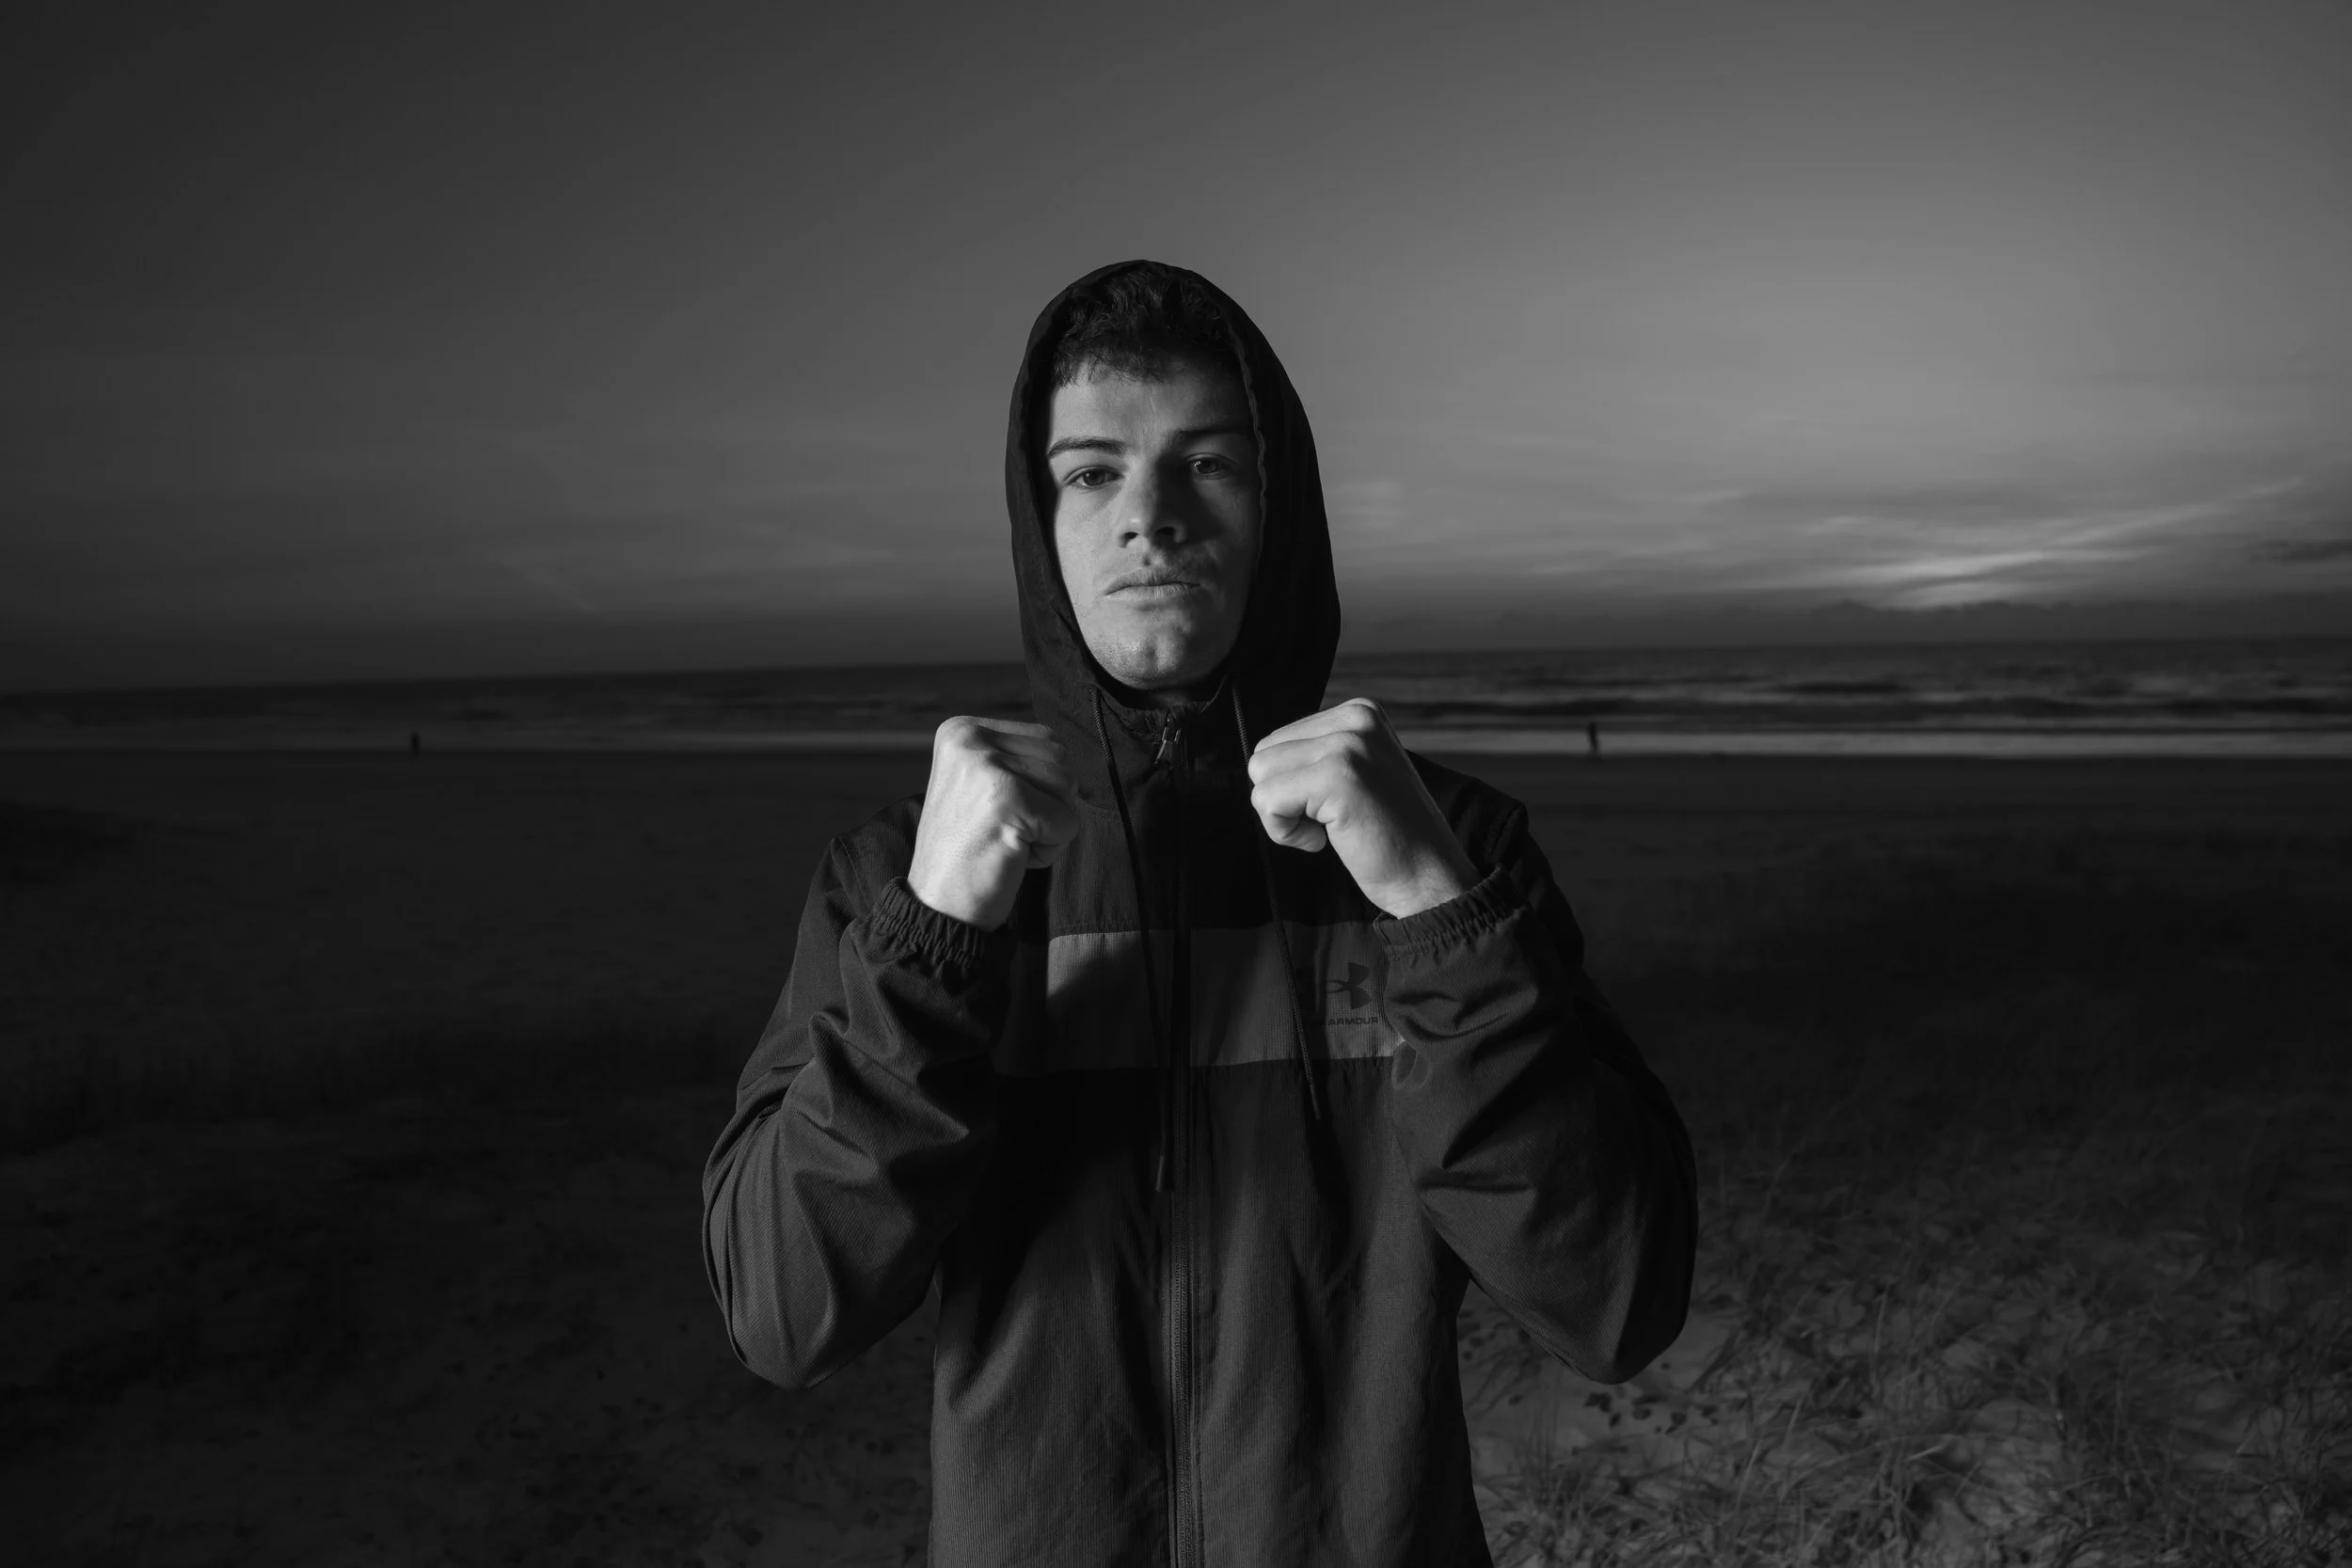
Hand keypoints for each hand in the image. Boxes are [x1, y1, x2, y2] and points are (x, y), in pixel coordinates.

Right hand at [908, 717, 1079, 930]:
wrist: (938, 906)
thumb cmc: (967, 852)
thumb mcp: (979, 785)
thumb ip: (1017, 761)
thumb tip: (1071, 757)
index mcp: (961, 730)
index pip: (1045, 739)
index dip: (1040, 786)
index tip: (996, 812)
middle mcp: (970, 739)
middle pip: (1061, 758)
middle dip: (1049, 804)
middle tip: (1004, 831)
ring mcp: (987, 767)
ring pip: (1068, 787)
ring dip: (1049, 827)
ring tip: (1006, 842)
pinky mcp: (1008, 800)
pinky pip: (1067, 822)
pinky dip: (1049, 850)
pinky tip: (1010, 856)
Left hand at [1245, 698, 1476, 918]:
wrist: (1430, 879)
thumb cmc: (1388, 837)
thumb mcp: (1356, 774)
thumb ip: (1316, 755)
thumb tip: (1259, 760)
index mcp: (1360, 713)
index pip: (1278, 740)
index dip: (1293, 785)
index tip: (1336, 805)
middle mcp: (1356, 719)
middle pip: (1264, 753)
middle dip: (1284, 797)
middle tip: (1330, 821)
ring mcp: (1348, 745)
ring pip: (1260, 776)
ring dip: (1284, 815)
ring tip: (1330, 827)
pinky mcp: (1337, 776)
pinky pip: (1268, 801)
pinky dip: (1286, 833)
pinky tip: (1325, 840)